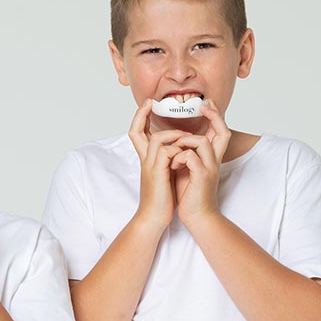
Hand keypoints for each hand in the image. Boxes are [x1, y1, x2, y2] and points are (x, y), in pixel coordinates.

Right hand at [128, 99, 186, 232]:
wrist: (153, 217)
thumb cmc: (161, 198)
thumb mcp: (164, 174)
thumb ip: (167, 160)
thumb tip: (177, 149)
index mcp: (147, 159)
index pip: (137, 133)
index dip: (140, 117)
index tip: (147, 104)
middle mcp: (145, 160)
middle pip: (135, 131)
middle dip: (141, 114)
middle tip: (150, 102)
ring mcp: (150, 166)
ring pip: (157, 139)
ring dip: (172, 135)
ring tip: (185, 137)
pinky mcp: (158, 174)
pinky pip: (167, 153)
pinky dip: (178, 150)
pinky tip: (185, 155)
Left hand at [170, 100, 230, 227]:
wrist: (196, 215)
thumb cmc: (189, 192)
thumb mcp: (187, 168)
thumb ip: (187, 154)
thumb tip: (178, 141)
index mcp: (211, 157)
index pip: (220, 131)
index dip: (215, 116)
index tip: (207, 104)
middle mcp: (214, 160)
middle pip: (222, 130)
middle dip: (214, 116)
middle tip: (203, 106)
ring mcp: (210, 167)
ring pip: (201, 141)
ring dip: (183, 142)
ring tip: (172, 153)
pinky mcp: (202, 176)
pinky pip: (190, 157)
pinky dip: (178, 157)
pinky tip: (172, 165)